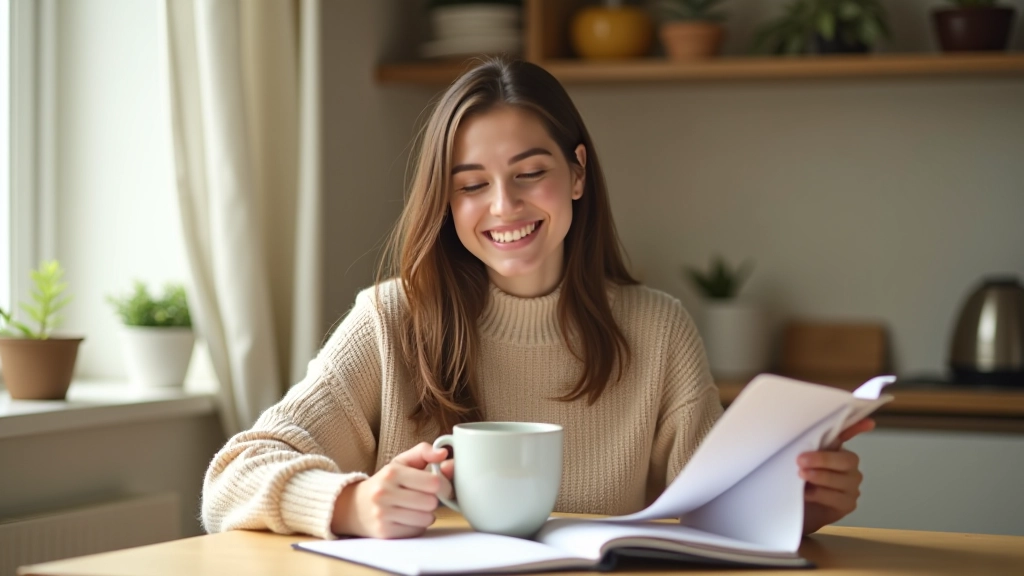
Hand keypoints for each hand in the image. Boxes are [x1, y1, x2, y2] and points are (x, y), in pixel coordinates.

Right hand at [331, 442, 453, 538]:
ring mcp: (382, 514)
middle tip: (423, 497)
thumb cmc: (386, 482)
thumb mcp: (401, 462)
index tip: (439, 486)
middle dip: (432, 500)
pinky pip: (416, 531)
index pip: (433, 482)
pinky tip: (407, 519)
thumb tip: (443, 453)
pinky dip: (416, 526)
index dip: (443, 485)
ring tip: (415, 508)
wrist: (356, 506)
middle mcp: (384, 492)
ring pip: (426, 519)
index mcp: (392, 472)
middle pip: (431, 502)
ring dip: (426, 514)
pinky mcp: (384, 532)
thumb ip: (424, 453)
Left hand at [800, 418, 874, 534]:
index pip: (847, 435)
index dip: (857, 427)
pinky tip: (807, 494)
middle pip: (846, 460)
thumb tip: (799, 445)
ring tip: (801, 476)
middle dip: (823, 460)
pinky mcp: (848, 503)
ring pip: (842, 479)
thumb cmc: (798, 483)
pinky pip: (837, 497)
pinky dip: (820, 494)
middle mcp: (848, 466)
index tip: (869, 422)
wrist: (798, 511)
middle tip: (801, 461)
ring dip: (819, 477)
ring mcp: (851, 485)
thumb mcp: (798, 464)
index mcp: (836, 450)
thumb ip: (803, 452)